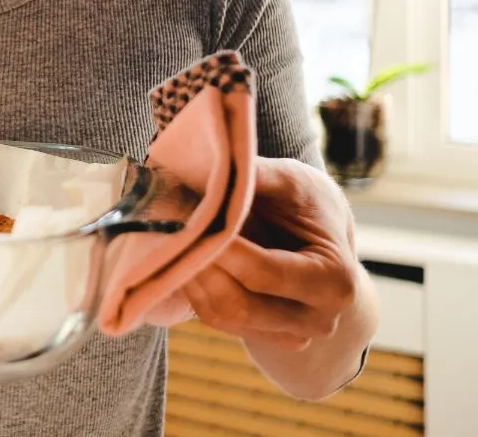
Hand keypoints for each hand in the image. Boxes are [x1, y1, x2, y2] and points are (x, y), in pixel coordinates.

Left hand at [181, 157, 376, 397]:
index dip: (219, 247)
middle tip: (168, 229)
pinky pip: (215, 318)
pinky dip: (192, 287)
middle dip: (198, 265)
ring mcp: (290, 336)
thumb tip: (210, 166)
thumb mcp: (289, 180)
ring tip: (170, 239)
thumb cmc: (304, 202)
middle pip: (238, 303)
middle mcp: (318, 319)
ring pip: (221, 315)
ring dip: (188, 278)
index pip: (263, 272)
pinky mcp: (262, 337)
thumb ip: (255, 176)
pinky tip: (181, 257)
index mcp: (335, 280)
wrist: (318, 234)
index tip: (186, 217)